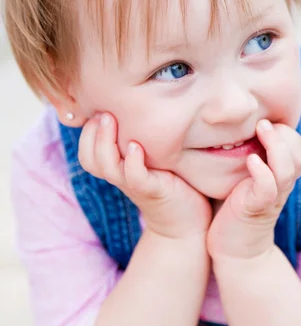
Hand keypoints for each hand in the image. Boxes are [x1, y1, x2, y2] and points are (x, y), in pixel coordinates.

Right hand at [78, 113, 211, 238]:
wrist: (188, 221)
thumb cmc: (173, 183)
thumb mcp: (154, 158)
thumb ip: (143, 138)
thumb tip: (141, 104)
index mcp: (117, 168)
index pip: (87, 152)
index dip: (87, 132)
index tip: (99, 108)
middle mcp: (121, 176)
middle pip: (89, 158)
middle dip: (91, 134)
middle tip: (103, 112)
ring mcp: (135, 185)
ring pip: (106, 166)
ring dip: (105, 142)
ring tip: (111, 119)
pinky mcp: (153, 191)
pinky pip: (135, 177)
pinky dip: (132, 162)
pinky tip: (135, 146)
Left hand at [207, 120, 300, 259]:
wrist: (233, 250)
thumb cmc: (233, 209)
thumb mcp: (242, 177)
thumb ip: (245, 155)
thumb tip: (231, 127)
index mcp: (280, 176)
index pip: (299, 148)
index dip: (288, 133)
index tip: (266, 122)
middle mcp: (280, 185)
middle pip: (300, 154)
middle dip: (286, 135)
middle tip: (263, 122)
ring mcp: (270, 197)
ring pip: (287, 168)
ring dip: (276, 146)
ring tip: (260, 129)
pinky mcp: (256, 208)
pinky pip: (268, 188)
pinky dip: (263, 172)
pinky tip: (252, 161)